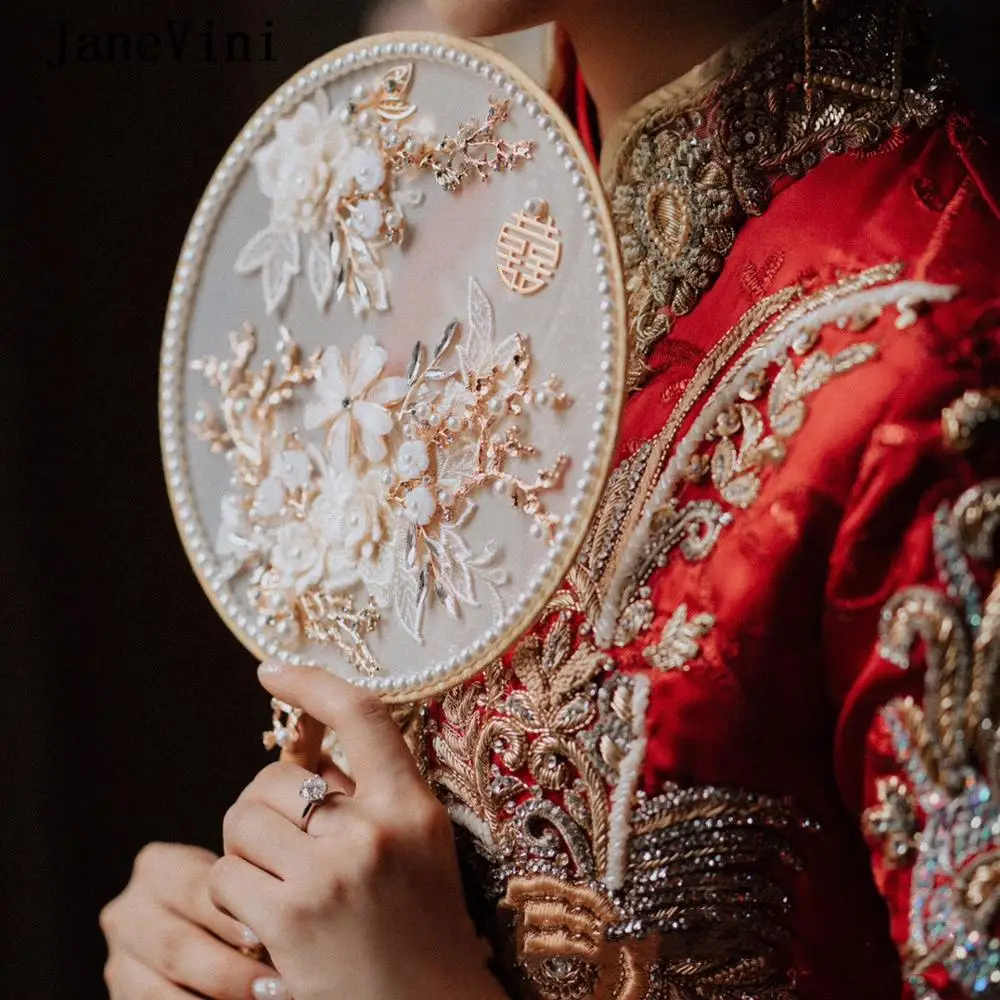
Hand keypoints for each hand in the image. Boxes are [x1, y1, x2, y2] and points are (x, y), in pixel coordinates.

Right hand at [101, 842, 275, 998]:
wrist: (209, 938)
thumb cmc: (237, 909)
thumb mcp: (234, 891)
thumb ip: (244, 897)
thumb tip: (283, 918)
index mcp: (157, 867)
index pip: (192, 890)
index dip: (227, 918)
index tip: (262, 940)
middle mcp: (128, 909)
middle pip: (176, 944)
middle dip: (229, 969)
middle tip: (274, 985)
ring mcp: (119, 957)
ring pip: (160, 988)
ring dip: (217, 997)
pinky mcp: (121, 993)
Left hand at [210, 662, 507, 999]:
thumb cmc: (419, 929)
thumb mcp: (418, 848)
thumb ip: (372, 799)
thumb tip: (305, 753)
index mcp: (413, 807)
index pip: (363, 715)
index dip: (312, 684)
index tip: (273, 672)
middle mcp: (376, 831)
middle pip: (277, 779)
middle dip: (264, 810)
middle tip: (283, 849)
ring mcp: (331, 874)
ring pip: (242, 824)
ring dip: (245, 856)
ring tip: (279, 890)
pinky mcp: (290, 918)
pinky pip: (226, 877)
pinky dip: (234, 899)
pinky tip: (264, 925)